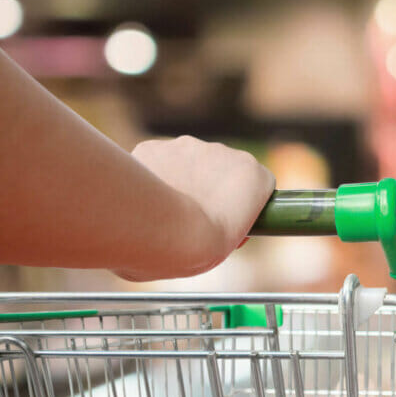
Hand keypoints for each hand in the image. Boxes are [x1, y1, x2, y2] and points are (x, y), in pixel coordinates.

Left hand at [121, 136, 274, 280]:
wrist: (161, 235)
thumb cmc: (197, 250)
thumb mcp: (231, 243)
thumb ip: (228, 223)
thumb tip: (215, 226)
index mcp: (253, 175)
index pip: (252, 181)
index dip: (237, 201)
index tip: (224, 220)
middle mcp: (224, 151)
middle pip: (218, 168)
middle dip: (206, 187)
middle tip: (190, 218)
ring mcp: (188, 146)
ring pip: (184, 160)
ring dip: (177, 180)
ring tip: (161, 212)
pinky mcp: (154, 147)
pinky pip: (154, 159)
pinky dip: (149, 176)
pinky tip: (142, 201)